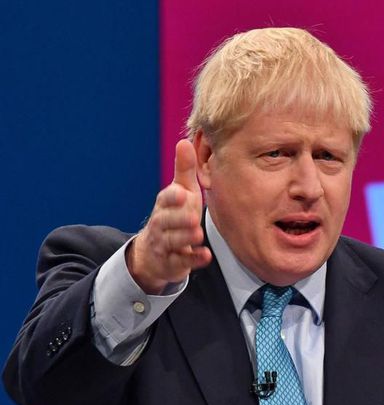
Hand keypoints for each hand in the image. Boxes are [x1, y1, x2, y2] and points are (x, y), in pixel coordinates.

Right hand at [127, 139, 212, 293]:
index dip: (172, 197)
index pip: (165, 199)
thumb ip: (184, 170)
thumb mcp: (180, 192)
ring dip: (185, 238)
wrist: (155, 251)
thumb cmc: (174, 215)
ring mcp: (165, 244)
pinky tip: (205, 256)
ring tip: (198, 234)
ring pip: (172, 242)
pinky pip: (181, 262)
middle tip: (193, 217)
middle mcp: (161, 224)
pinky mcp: (173, 262)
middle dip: (178, 219)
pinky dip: (193, 259)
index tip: (182, 193)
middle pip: (166, 221)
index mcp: (165, 205)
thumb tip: (185, 141)